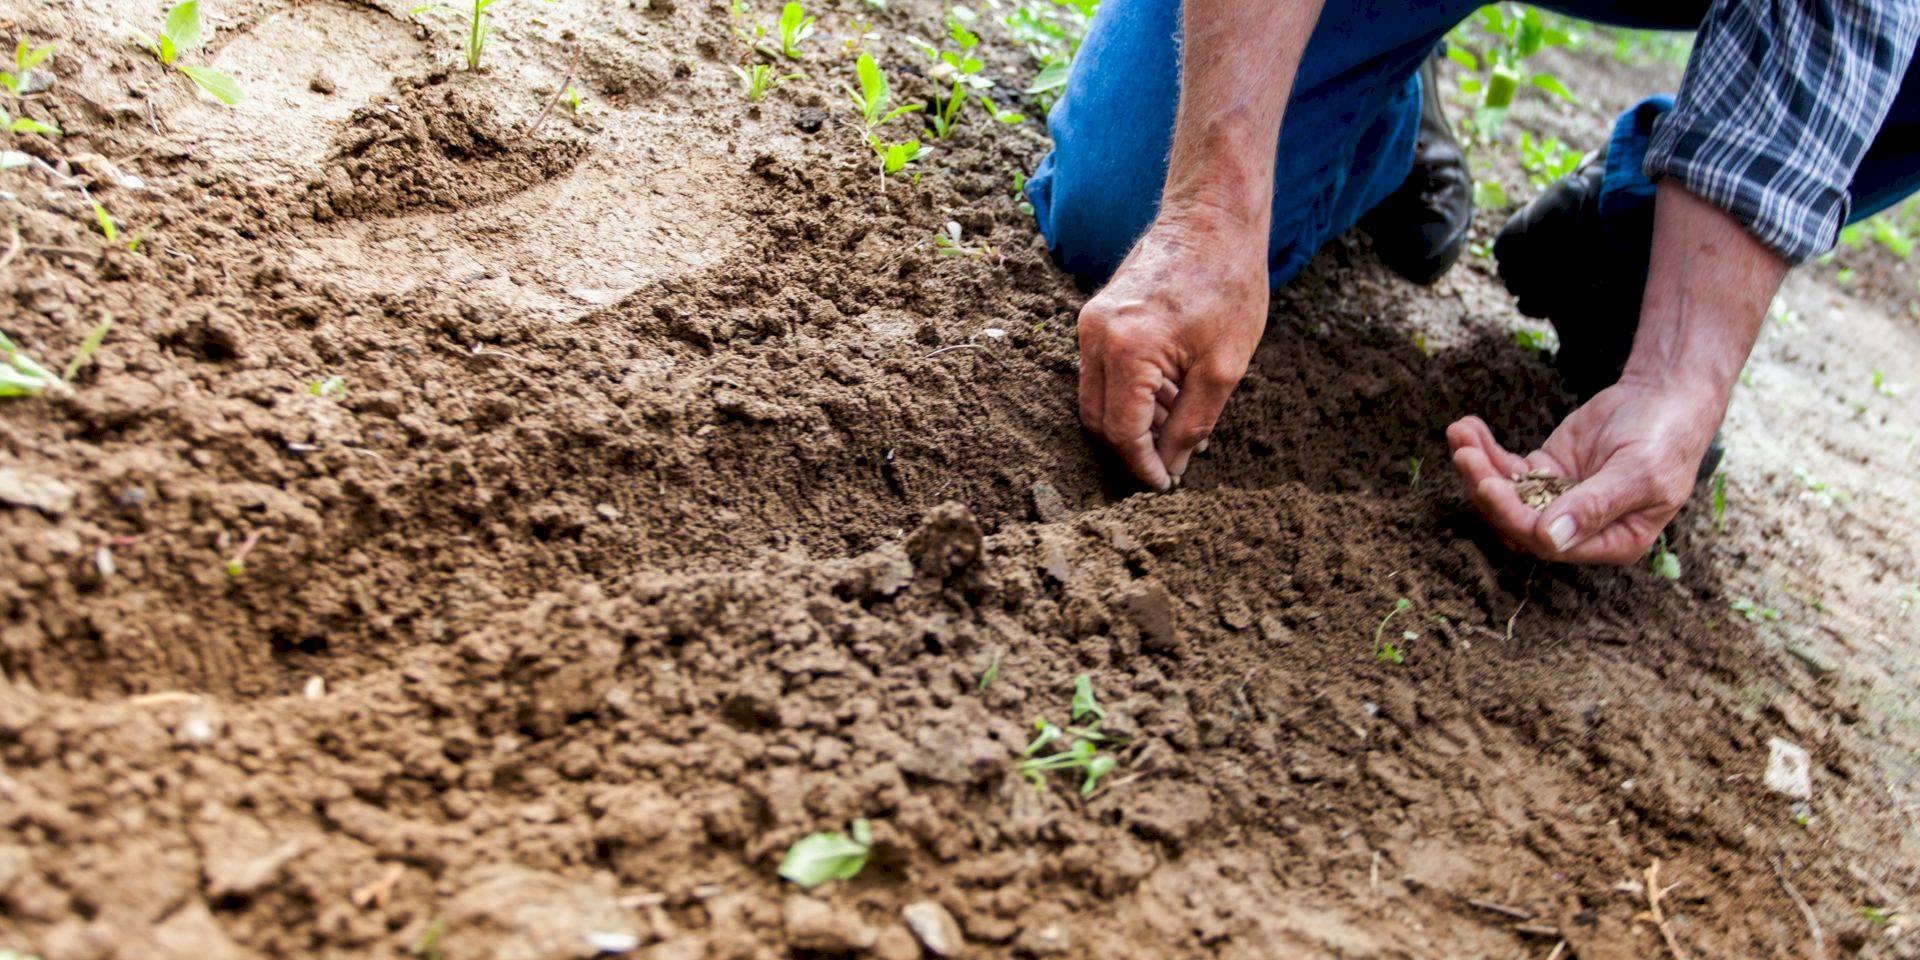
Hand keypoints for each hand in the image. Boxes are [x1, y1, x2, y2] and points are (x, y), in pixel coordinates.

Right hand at [1077, 213, 1268, 489]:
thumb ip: (1192, 424)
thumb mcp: (1223, 368)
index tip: (1164, 484)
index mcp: (1127, 349)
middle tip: (1170, 463)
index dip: (1142, 466)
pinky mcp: (1096, 315)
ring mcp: (1090, 323)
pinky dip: (1129, 393)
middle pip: (1098, 419)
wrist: (1212, 219)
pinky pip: (1102, 372)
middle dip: (1131, 448)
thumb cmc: (1227, 285)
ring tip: (1178, 424)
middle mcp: (1095, 336)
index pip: (1121, 431)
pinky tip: (1168, 395)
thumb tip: (1171, 466)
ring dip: (1132, 421)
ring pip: (1096, 397)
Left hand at [1446, 376, 1724, 563]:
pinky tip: (1467, 427)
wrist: (1666, 397)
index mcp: (1610, 542)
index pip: (1548, 543)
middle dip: (1486, 489)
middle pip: (1517, 522)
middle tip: (1464, 454)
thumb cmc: (1665, 438)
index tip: (1489, 484)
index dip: (1514, 517)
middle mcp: (1579, 529)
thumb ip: (1595, 506)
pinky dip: (1484, 450)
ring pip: (1505, 495)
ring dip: (1478, 467)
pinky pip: (1506, 468)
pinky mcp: (1545, 472)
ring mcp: (1557, 500)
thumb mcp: (1639, 473)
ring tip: (1459, 434)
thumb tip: (1550, 539)